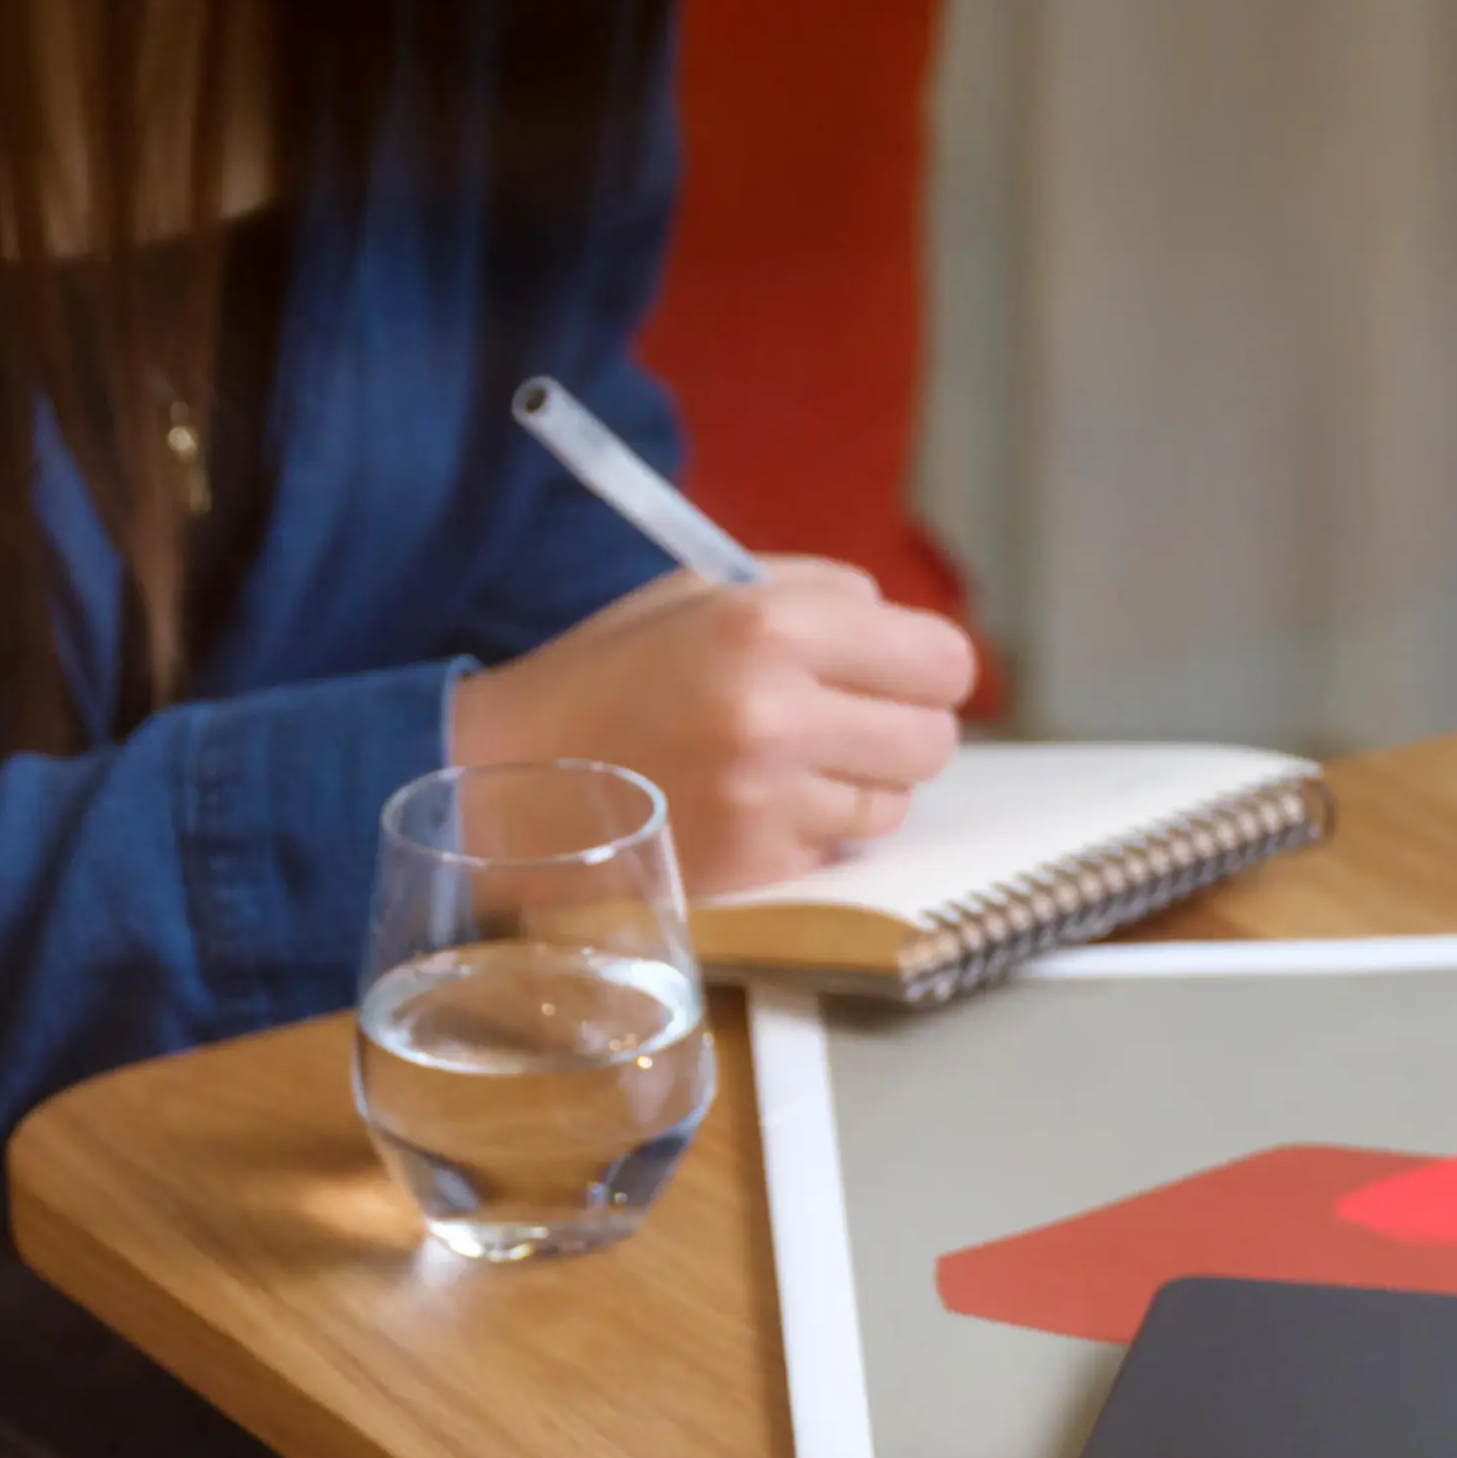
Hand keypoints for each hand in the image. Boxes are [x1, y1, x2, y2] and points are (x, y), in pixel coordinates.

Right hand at [451, 561, 975, 897]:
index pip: (940, 659)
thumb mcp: (703, 594)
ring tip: (789, 765)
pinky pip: (838, 846)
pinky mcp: (759, 864)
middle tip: (851, 725)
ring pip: (895, 802)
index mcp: (773, 625)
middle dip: (903, 731)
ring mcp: (771, 798)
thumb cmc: (612, 674)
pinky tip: (753, 805)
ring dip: (860, 786)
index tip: (903, 675)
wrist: (516, 780)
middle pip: (934, 739)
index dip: (928, 669)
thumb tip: (899, 626)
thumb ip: (815, 595)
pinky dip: (812, 830)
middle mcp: (781, 712)